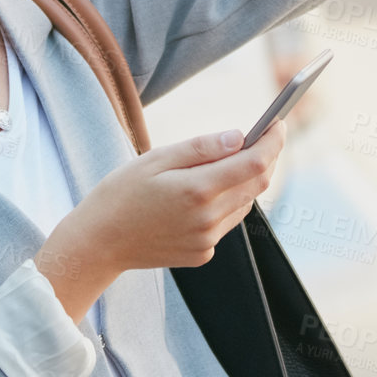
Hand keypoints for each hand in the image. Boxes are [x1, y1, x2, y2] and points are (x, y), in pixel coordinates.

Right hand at [35, 121, 286, 321]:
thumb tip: (239, 136)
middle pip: (257, 183)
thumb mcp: (156, 158)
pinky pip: (227, 222)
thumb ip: (201, 148)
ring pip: (245, 203)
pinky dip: (226, 203)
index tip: (278, 123)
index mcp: (197, 190)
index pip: (255, 162)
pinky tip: (204, 194)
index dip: (273, 140)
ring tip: (229, 162)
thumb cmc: (121, 194)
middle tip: (262, 135)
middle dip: (265, 157)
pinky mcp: (203, 254)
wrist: (98, 244)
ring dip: (245, 180)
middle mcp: (208, 219)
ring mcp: (207, 240)